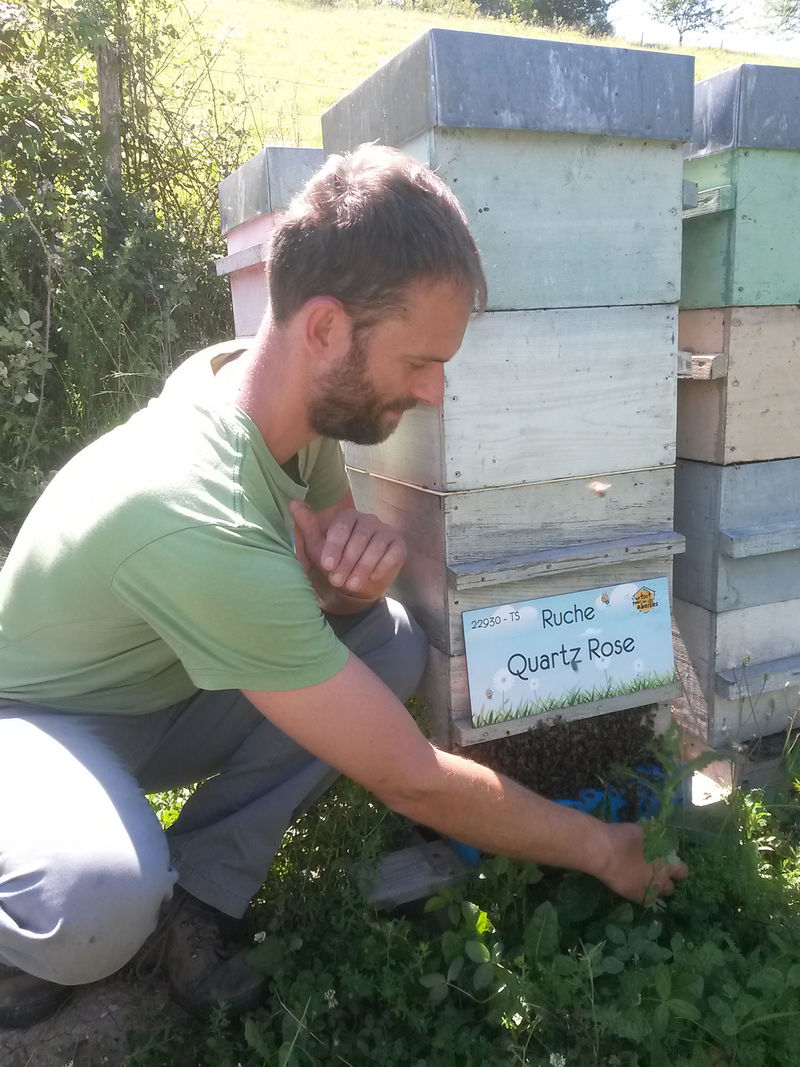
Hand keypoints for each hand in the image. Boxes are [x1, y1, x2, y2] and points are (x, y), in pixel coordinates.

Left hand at [289, 500, 406, 605]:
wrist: (354, 585)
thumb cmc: (334, 563)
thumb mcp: (317, 548)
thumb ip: (307, 526)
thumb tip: (294, 503)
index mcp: (348, 517)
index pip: (341, 528)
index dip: (334, 548)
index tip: (327, 566)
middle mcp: (368, 519)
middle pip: (359, 538)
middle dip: (348, 562)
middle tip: (337, 581)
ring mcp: (385, 531)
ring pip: (376, 547)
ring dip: (362, 568)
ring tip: (351, 585)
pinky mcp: (398, 545)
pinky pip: (393, 554)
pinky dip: (382, 567)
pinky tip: (372, 578)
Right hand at [593, 822, 688, 904]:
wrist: (607, 852)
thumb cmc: (622, 837)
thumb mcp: (643, 833)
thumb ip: (652, 843)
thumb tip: (653, 844)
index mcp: (668, 855)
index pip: (682, 868)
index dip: (674, 866)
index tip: (665, 863)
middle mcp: (666, 872)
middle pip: (678, 880)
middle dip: (669, 877)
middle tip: (657, 873)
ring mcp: (656, 886)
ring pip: (666, 892)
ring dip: (659, 887)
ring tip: (645, 882)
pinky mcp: (644, 897)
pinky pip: (649, 900)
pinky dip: (643, 895)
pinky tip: (634, 889)